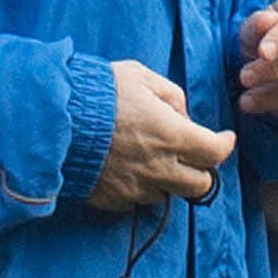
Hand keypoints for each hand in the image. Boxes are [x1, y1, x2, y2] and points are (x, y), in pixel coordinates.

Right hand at [91, 62, 235, 213]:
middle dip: (201, 169)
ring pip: (168, 194)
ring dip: (168, 178)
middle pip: (201, 185)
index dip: (225, 145)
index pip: (215, 152)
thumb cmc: (96, 92)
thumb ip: (170, 95)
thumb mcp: (140, 76)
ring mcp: (136, 187)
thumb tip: (181, 114)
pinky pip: (137, 200)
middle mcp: (159, 167)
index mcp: (171, 135)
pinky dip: (140, 187)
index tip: (224, 138)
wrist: (53, 120)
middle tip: (191, 154)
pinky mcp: (114, 199)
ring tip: (151, 159)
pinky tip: (127, 168)